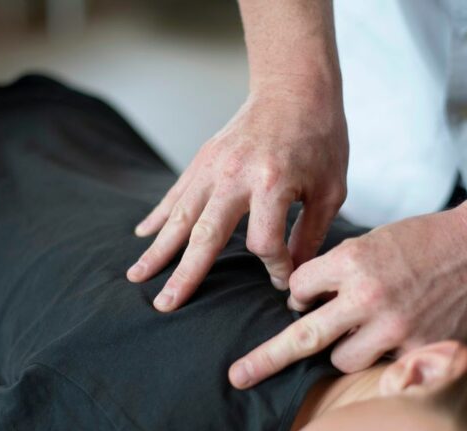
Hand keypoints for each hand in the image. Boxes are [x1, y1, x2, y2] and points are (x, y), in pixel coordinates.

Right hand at [127, 86, 347, 310]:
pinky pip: (177, 192)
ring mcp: (214, 166)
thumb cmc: (321, 139)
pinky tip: (143, 235)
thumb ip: (311, 234)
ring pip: (180, 216)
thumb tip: (291, 274)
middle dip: (185, 274)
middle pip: (205, 235)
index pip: (264, 243)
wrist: (295, 87)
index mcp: (273, 182)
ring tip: (136, 276)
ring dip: (158, 249)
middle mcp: (236, 175)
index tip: (283, 279)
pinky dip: (159, 214)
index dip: (275, 268)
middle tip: (165, 306)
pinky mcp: (204, 158)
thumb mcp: (330, 189)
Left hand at [229, 206, 466, 387]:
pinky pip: (380, 367)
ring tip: (365, 331)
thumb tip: (303, 303)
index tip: (310, 296)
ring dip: (341, 350)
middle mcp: (366, 295)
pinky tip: (397, 337)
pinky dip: (380, 357)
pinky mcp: (418, 348)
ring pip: (340, 359)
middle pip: (302, 337)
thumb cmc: (424, 241)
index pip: (298, 288)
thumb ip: (338, 271)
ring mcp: (393, 326)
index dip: (301, 294)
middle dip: (265, 359)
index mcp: (351, 260)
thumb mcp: (372, 241)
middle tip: (237, 377)